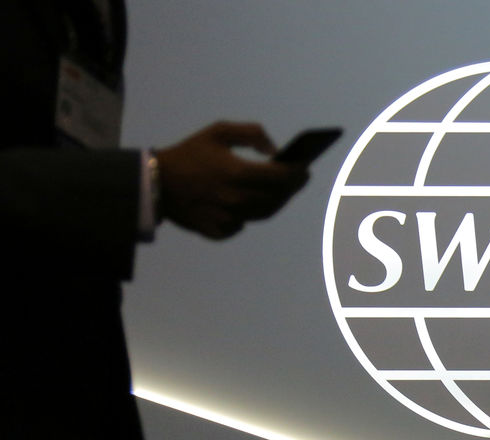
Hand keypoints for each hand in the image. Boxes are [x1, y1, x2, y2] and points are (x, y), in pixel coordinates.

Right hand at [155, 121, 309, 238]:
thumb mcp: (219, 131)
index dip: (298, 173)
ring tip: (283, 189)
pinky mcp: (218, 231)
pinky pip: (244, 224)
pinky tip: (254, 201)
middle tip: (300, 178)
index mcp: (237, 174)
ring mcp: (228, 218)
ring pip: (265, 213)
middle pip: (277, 198)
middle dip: (292, 187)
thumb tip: (275, 150)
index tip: (307, 167)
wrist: (154, 183)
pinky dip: (252, 213)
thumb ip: (252, 134)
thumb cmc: (189, 154)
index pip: (281, 177)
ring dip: (277, 201)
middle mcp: (236, 199)